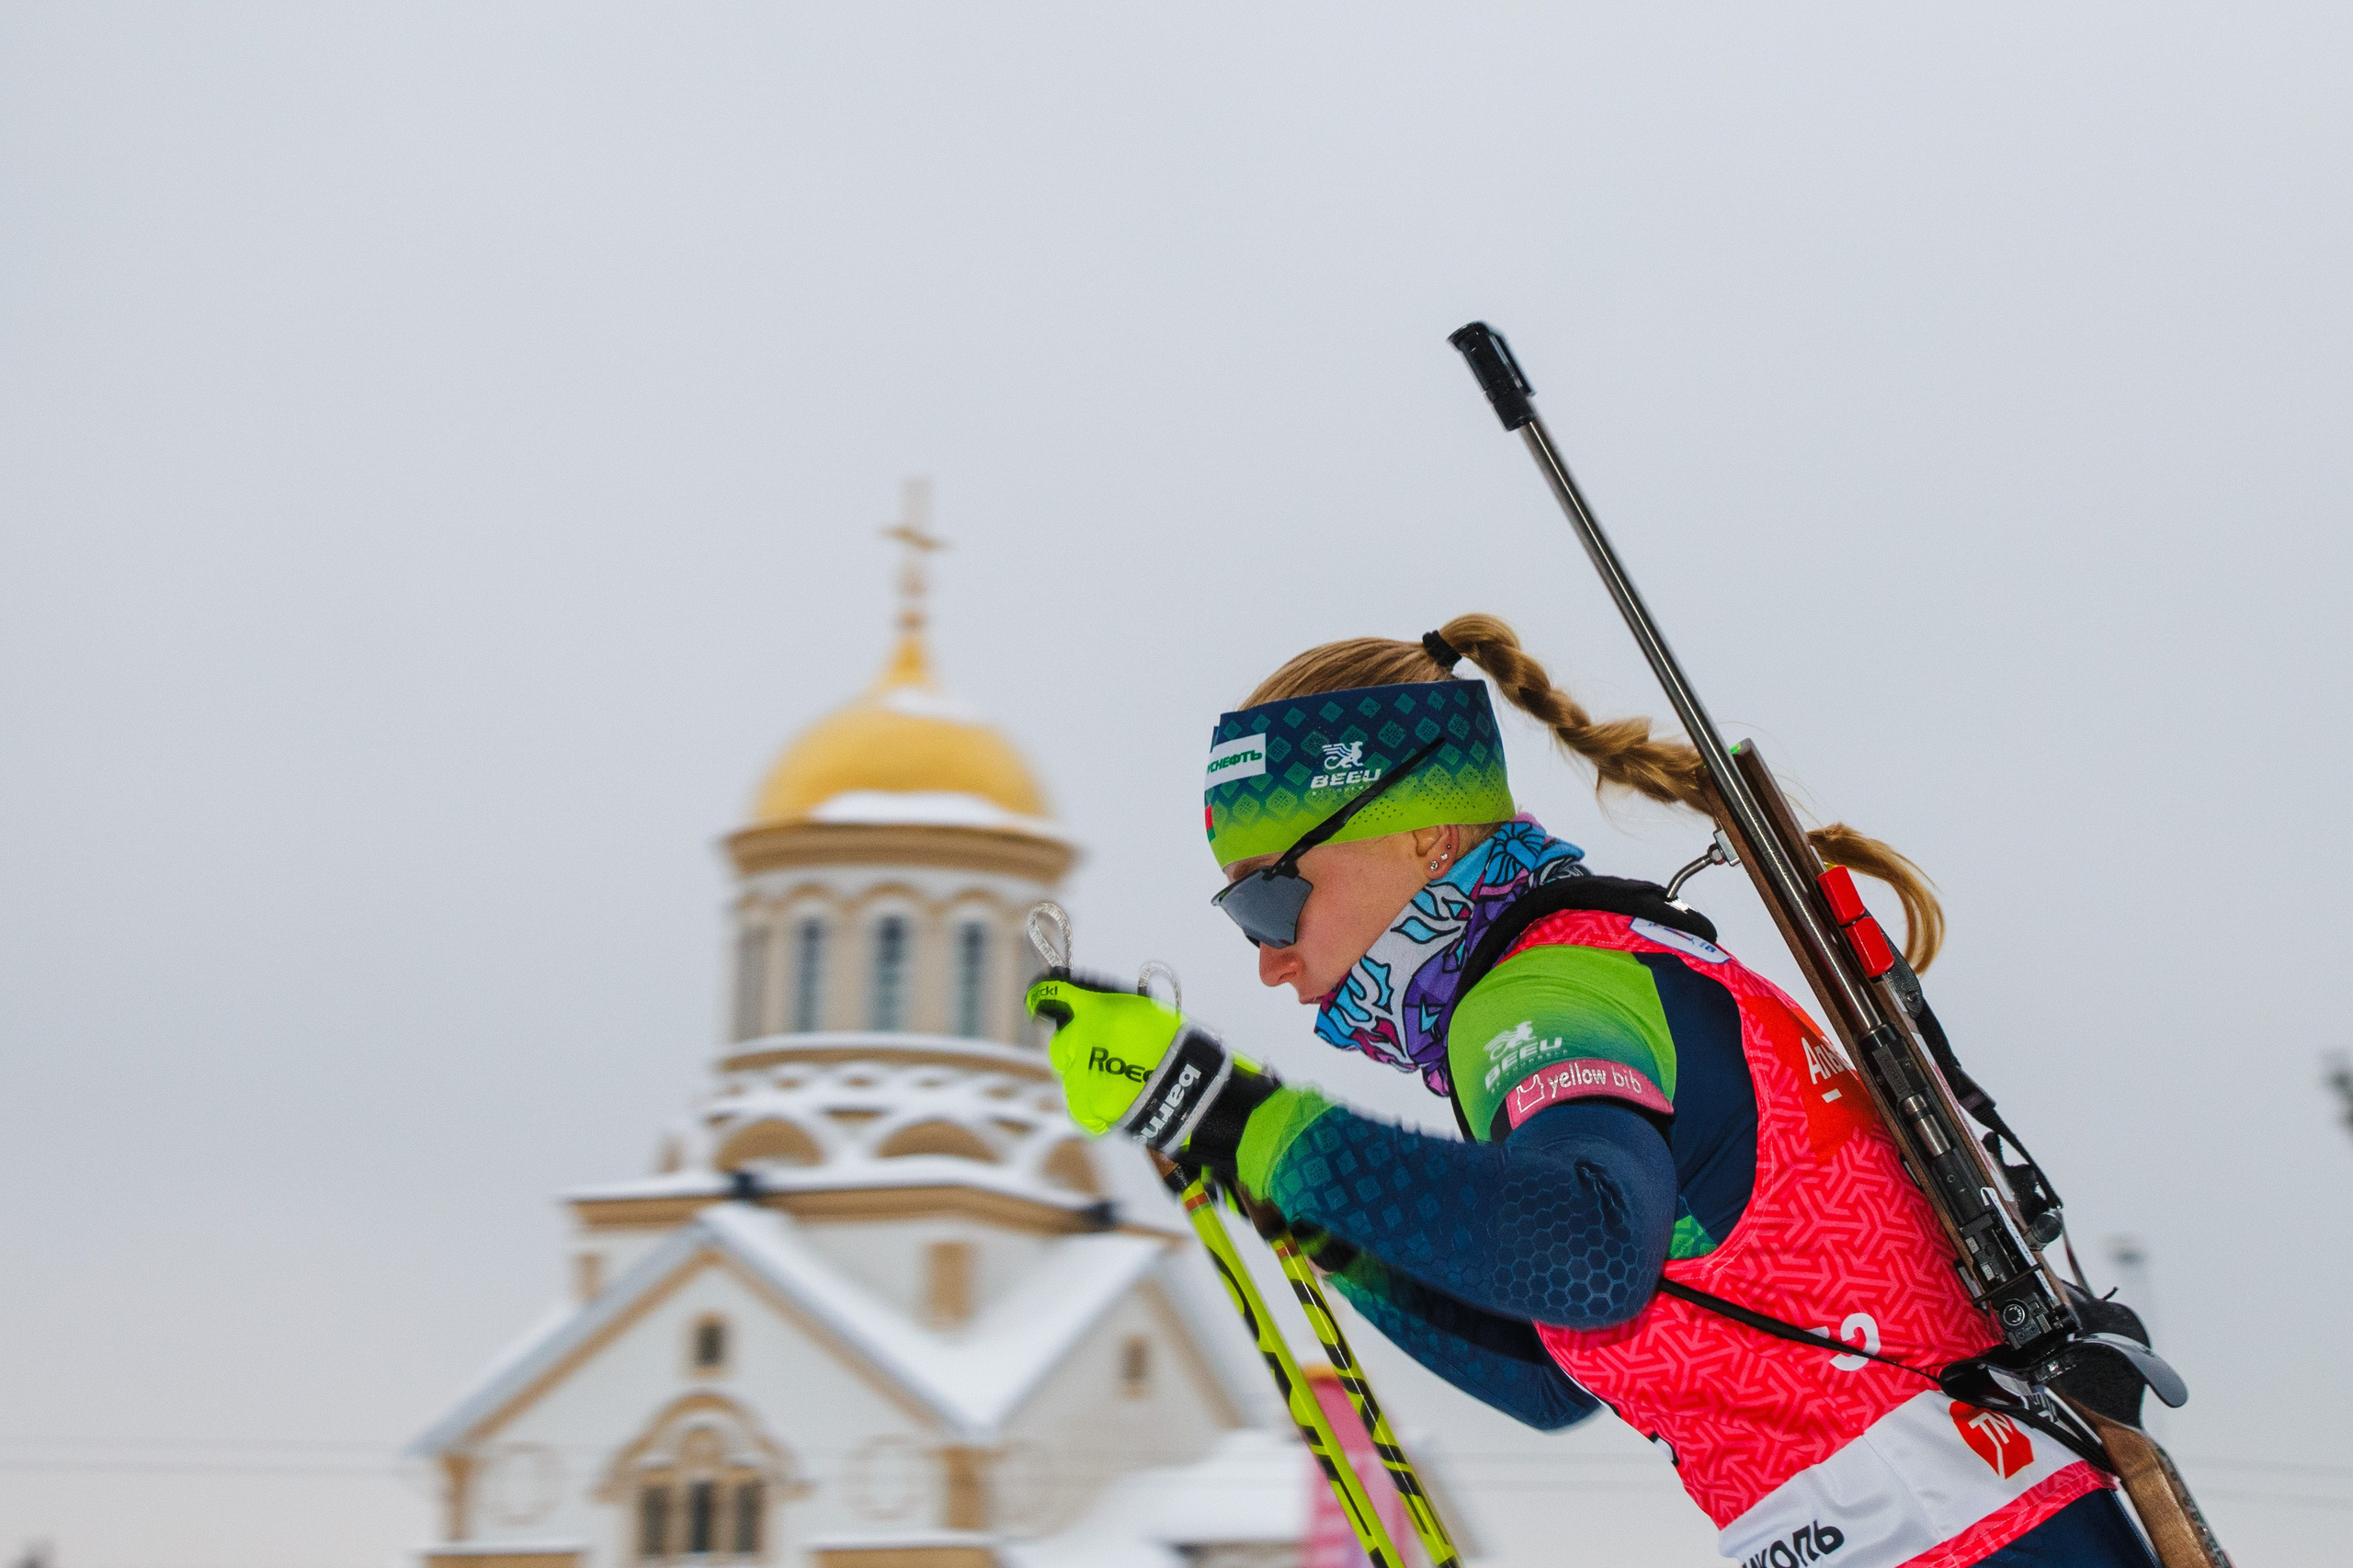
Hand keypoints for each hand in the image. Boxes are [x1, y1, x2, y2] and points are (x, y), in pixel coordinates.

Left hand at [1025, 971, 1275, 1158]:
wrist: (1189, 1090)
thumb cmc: (1173, 1046)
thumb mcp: (1143, 1010)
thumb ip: (1107, 1007)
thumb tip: (1083, 1003)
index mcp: (1094, 1012)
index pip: (1052, 995)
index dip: (1044, 996)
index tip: (1040, 999)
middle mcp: (1079, 1041)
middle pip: (1060, 1044)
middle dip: (1076, 1048)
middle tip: (1108, 1056)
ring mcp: (1078, 1077)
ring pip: (1070, 1076)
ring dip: (1088, 1077)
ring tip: (1123, 1082)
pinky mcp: (1083, 1108)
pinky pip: (1079, 1103)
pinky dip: (1093, 1103)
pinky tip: (1119, 1099)